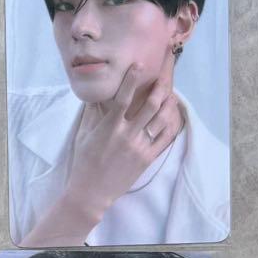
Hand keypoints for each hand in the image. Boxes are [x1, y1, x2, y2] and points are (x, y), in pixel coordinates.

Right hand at [24, 64, 182, 246]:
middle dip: (160, 87)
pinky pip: (165, 138)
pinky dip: (172, 124)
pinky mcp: (147, 158)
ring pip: (161, 119)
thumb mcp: (83, 137)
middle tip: (164, 77)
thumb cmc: (83, 164)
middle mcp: (126, 135)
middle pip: (150, 104)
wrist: (90, 193)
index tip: (139, 64)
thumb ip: (92, 116)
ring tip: (170, 94)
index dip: (132, 79)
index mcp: (109, 128)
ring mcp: (139, 147)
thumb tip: (96, 97)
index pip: (123, 98)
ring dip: (169, 103)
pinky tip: (174, 116)